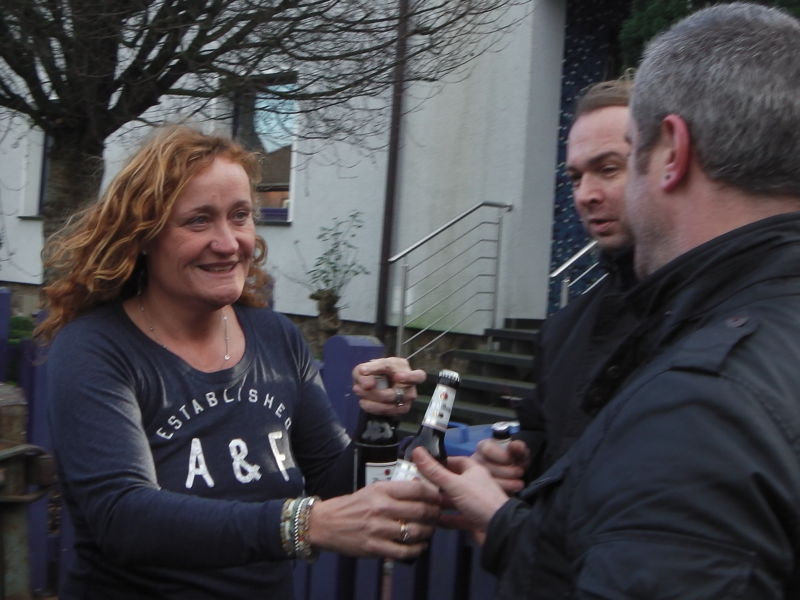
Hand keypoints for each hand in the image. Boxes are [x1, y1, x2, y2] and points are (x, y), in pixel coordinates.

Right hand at [308, 479, 440, 559]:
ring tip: (429, 530)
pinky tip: (419, 547)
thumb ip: (394, 490)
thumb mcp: (371, 490)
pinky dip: (417, 550)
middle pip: (420, 510)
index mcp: (381, 490)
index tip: (438, 497)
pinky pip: (404, 551)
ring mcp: (378, 529)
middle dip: (434, 514)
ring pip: (415, 532)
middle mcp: (381, 508)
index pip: (416, 489)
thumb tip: (420, 489)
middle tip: (437, 515)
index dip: (433, 494)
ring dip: (428, 532)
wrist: (326, 523)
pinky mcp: (374, 547)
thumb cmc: (351, 506)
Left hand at [352, 357, 425, 415]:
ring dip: (374, 402)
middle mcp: (409, 389)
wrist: (373, 382)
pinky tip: (363, 401)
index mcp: (406, 371)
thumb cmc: (375, 371)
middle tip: (362, 387)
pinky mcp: (397, 412)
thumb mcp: (369, 365)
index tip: (397, 376)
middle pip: (399, 394)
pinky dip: (372, 408)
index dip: (410, 377)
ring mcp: (405, 402)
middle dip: (378, 392)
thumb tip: (368, 384)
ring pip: (392, 406)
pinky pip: (386, 413)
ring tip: (359, 392)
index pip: (418, 376)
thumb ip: (368, 371)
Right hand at [412, 447, 508, 545]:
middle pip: (453, 481)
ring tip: (421, 502)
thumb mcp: (454, 483)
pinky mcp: (472, 520)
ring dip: (439, 502)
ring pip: (453, 500)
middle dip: (437, 483)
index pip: (456, 461)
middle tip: (418, 484)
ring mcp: (474, 503)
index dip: (441, 462)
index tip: (425, 464)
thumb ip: (434, 470)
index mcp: (474, 471)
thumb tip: (417, 450)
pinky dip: (445, 519)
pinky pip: (455, 517)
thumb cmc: (480, 500)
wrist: (499, 529)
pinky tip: (432, 520)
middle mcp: (474, 485)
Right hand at [472, 439, 529, 493]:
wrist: (515, 472)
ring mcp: (476, 475)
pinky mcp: (480, 489)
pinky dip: (503, 492)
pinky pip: (488, 492)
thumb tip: (514, 446)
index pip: (487, 450)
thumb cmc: (515, 459)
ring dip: (506, 483)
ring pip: (487, 481)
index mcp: (483, 447)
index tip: (512, 461)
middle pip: (487, 466)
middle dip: (507, 471)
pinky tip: (512, 491)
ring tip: (519, 484)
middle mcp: (476, 460)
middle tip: (520, 472)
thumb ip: (519, 447)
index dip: (502, 456)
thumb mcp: (520, 452)